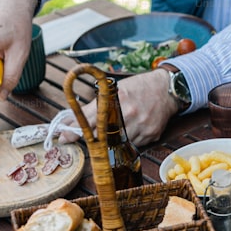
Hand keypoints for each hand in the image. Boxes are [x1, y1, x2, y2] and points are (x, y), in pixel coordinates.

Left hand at [59, 69, 179, 146]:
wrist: (167, 90)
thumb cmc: (140, 87)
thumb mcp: (116, 90)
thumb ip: (95, 105)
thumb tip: (73, 119)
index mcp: (118, 100)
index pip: (91, 119)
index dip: (75, 130)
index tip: (64, 137)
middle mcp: (129, 115)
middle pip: (102, 134)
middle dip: (91, 137)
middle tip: (83, 139)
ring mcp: (141, 127)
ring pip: (118, 142)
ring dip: (111, 140)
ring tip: (112, 131)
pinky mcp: (151, 135)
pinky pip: (133, 143)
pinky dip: (127, 139)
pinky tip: (130, 130)